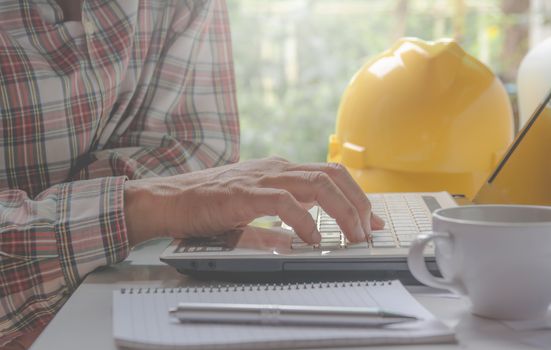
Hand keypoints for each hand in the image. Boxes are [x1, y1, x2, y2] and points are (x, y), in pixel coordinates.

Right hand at [123, 157, 384, 245]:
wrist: (170, 199)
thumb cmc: (207, 205)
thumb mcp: (252, 210)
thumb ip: (278, 219)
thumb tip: (301, 238)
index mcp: (279, 170)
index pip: (328, 174)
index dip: (355, 195)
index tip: (369, 218)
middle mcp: (276, 168)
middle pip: (332, 175)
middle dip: (358, 202)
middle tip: (367, 229)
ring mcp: (262, 178)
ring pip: (318, 185)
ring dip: (342, 211)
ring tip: (351, 235)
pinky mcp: (246, 193)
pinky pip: (286, 203)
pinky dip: (305, 222)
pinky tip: (311, 240)